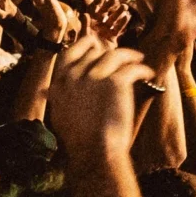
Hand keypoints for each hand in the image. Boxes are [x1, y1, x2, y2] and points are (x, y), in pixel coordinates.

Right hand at [45, 39, 154, 168]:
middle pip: (95, 53)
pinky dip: (142, 69)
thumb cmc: (79, 140)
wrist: (94, 151)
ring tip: (138, 59)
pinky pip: (132, 67)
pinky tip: (147, 74)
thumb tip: (47, 91)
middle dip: (109, 54)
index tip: (96, 45)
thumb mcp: (58, 115)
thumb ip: (56, 97)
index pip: (70, 52)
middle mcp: (74, 75)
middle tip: (121, 60)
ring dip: (129, 55)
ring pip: (115, 55)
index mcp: (59, 82)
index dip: (85, 45)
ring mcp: (94, 76)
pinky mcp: (115, 81)